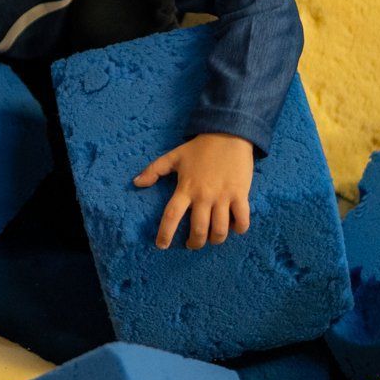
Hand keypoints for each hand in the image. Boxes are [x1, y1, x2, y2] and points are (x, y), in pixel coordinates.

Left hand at [133, 132, 254, 249]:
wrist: (228, 134)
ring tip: (211, 239)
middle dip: (194, 243)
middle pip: (198, 229)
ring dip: (215, 239)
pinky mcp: (240, 194)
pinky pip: (242, 219)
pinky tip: (235, 228)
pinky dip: (239, 229)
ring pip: (220, 229)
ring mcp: (223, 196)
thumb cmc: (199, 148)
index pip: (172, 215)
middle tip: (191, 244)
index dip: (165, 233)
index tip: (161, 245)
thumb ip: (153, 170)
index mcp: (185, 188)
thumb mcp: (173, 156)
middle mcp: (203, 195)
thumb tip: (136, 183)